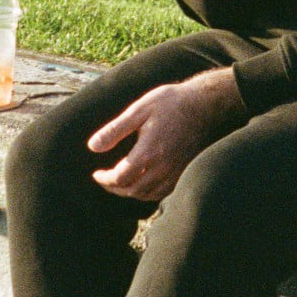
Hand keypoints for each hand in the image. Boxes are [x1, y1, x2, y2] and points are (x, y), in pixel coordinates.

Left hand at [87, 69, 247, 201]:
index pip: (120, 178)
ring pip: (147, 194)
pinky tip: (141, 183)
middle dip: (114, 188)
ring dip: (129, 192)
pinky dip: (146, 193)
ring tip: (119, 182)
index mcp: (148, 152)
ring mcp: (175, 172)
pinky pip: (162, 192)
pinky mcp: (183, 171)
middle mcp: (162, 167)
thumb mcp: (138, 110)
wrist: (204, 104)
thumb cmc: (170, 102)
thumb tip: (93, 146)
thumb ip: (114, 130)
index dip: (104, 179)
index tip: (96, 173)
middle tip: (104, 179)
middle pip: (132, 190)